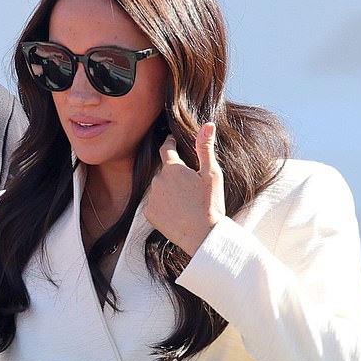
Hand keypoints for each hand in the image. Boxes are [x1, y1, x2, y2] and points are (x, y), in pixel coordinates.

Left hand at [143, 123, 225, 255]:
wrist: (203, 236)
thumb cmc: (210, 203)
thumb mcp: (212, 174)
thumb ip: (205, 147)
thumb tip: (208, 124)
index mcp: (172, 168)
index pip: (166, 149)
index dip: (170, 143)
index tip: (171, 141)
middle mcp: (158, 180)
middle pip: (165, 172)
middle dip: (175, 175)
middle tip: (190, 187)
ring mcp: (151, 197)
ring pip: (160, 188)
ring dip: (169, 190)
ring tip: (185, 202)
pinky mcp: (149, 213)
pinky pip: (155, 204)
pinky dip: (163, 206)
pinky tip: (177, 212)